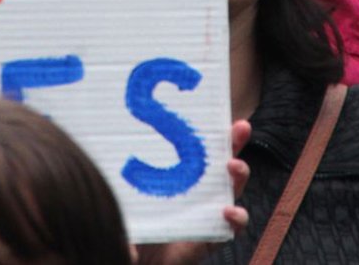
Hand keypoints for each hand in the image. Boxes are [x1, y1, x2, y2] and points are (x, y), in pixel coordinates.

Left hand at [134, 121, 251, 264]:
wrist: (141, 264)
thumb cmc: (131, 227)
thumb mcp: (120, 211)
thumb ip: (118, 216)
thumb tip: (125, 240)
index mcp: (178, 174)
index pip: (197, 146)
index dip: (208, 127)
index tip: (214, 109)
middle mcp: (198, 190)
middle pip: (221, 159)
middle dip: (234, 141)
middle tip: (240, 127)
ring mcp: (208, 212)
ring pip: (232, 188)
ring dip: (239, 174)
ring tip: (233, 167)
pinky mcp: (213, 237)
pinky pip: (232, 227)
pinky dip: (236, 217)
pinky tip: (229, 211)